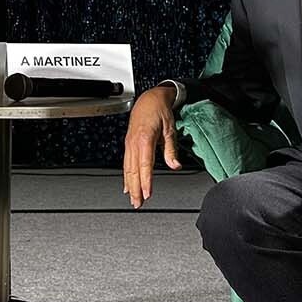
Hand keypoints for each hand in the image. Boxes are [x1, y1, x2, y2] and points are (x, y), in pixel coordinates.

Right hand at [122, 85, 180, 208]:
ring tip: (132, 199)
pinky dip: (126, 176)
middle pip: (133, 171)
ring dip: (130, 185)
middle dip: (135, 189)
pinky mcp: (128, 143)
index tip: (147, 194)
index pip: (145, 165)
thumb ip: (171, 149)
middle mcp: (134, 142)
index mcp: (144, 139)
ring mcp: (129, 143)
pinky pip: (126, 162)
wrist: (149, 98)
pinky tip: (127, 185)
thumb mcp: (170, 129)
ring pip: (127, 168)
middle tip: (138, 204)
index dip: (146, 181)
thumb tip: (175, 164)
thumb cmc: (160, 111)